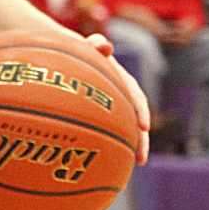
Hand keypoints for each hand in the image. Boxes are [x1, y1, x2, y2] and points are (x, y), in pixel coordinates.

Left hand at [81, 32, 149, 163]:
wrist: (64, 55)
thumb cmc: (74, 51)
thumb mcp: (84, 47)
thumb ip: (94, 46)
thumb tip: (104, 46)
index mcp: (119, 78)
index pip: (134, 94)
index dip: (140, 110)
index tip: (144, 127)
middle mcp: (120, 92)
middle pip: (135, 117)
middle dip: (140, 138)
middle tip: (141, 157)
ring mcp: (111, 104)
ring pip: (126, 126)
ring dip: (133, 144)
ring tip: (136, 163)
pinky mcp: (102, 114)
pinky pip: (110, 130)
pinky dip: (113, 144)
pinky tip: (109, 162)